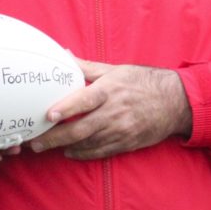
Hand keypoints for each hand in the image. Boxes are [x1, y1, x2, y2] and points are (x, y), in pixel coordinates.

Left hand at [29, 59, 191, 160]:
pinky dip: (83, 154)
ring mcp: (121, 130)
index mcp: (110, 90)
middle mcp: (115, 112)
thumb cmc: (142, 81)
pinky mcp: (127, 143)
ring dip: (65, 146)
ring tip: (45, 147)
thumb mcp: (115, 70)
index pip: (85, 100)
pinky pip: (101, 152)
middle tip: (35, 142)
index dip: (67, 107)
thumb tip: (64, 55)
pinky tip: (69, 152)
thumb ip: (86, 67)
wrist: (175, 102)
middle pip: (81, 129)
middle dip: (55, 137)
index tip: (49, 114)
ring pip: (88, 144)